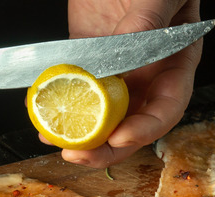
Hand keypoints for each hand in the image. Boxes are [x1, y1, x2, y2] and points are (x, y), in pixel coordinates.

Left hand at [59, 0, 201, 167]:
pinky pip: (74, 88)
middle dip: (104, 147)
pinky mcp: (88, 60)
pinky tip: (39, 111)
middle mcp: (147, 75)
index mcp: (175, 62)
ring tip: (52, 139)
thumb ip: (146, 24)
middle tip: (76, 154)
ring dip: (77, 134)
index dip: (145, 129)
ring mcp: (116, 71)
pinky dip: (58, 104)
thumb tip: (126, 57)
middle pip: (130, 124)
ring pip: (100, 115)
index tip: (118, 139)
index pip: (166, 107)